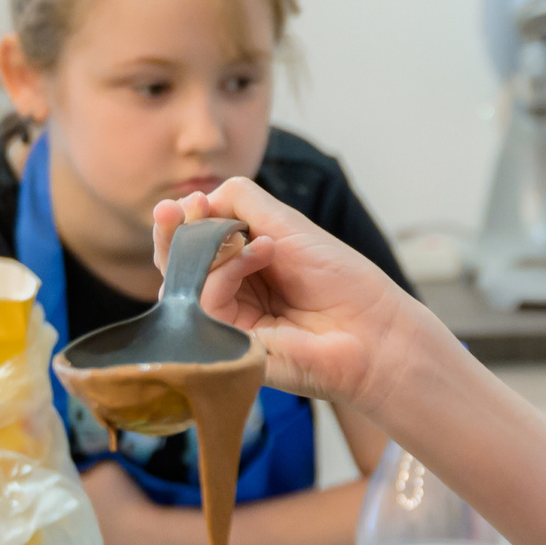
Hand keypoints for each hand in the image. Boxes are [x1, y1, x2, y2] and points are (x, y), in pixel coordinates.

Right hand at [150, 180, 446, 417]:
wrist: (373, 328)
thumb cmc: (340, 279)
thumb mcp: (287, 225)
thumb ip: (242, 203)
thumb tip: (200, 198)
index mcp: (243, 266)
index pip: (194, 242)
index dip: (184, 220)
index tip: (190, 202)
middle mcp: (231, 294)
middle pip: (177, 265)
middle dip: (172, 233)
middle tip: (171, 210)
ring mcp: (228, 322)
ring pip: (182, 284)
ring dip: (209, 249)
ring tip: (259, 242)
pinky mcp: (229, 346)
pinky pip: (203, 304)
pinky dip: (224, 273)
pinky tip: (259, 257)